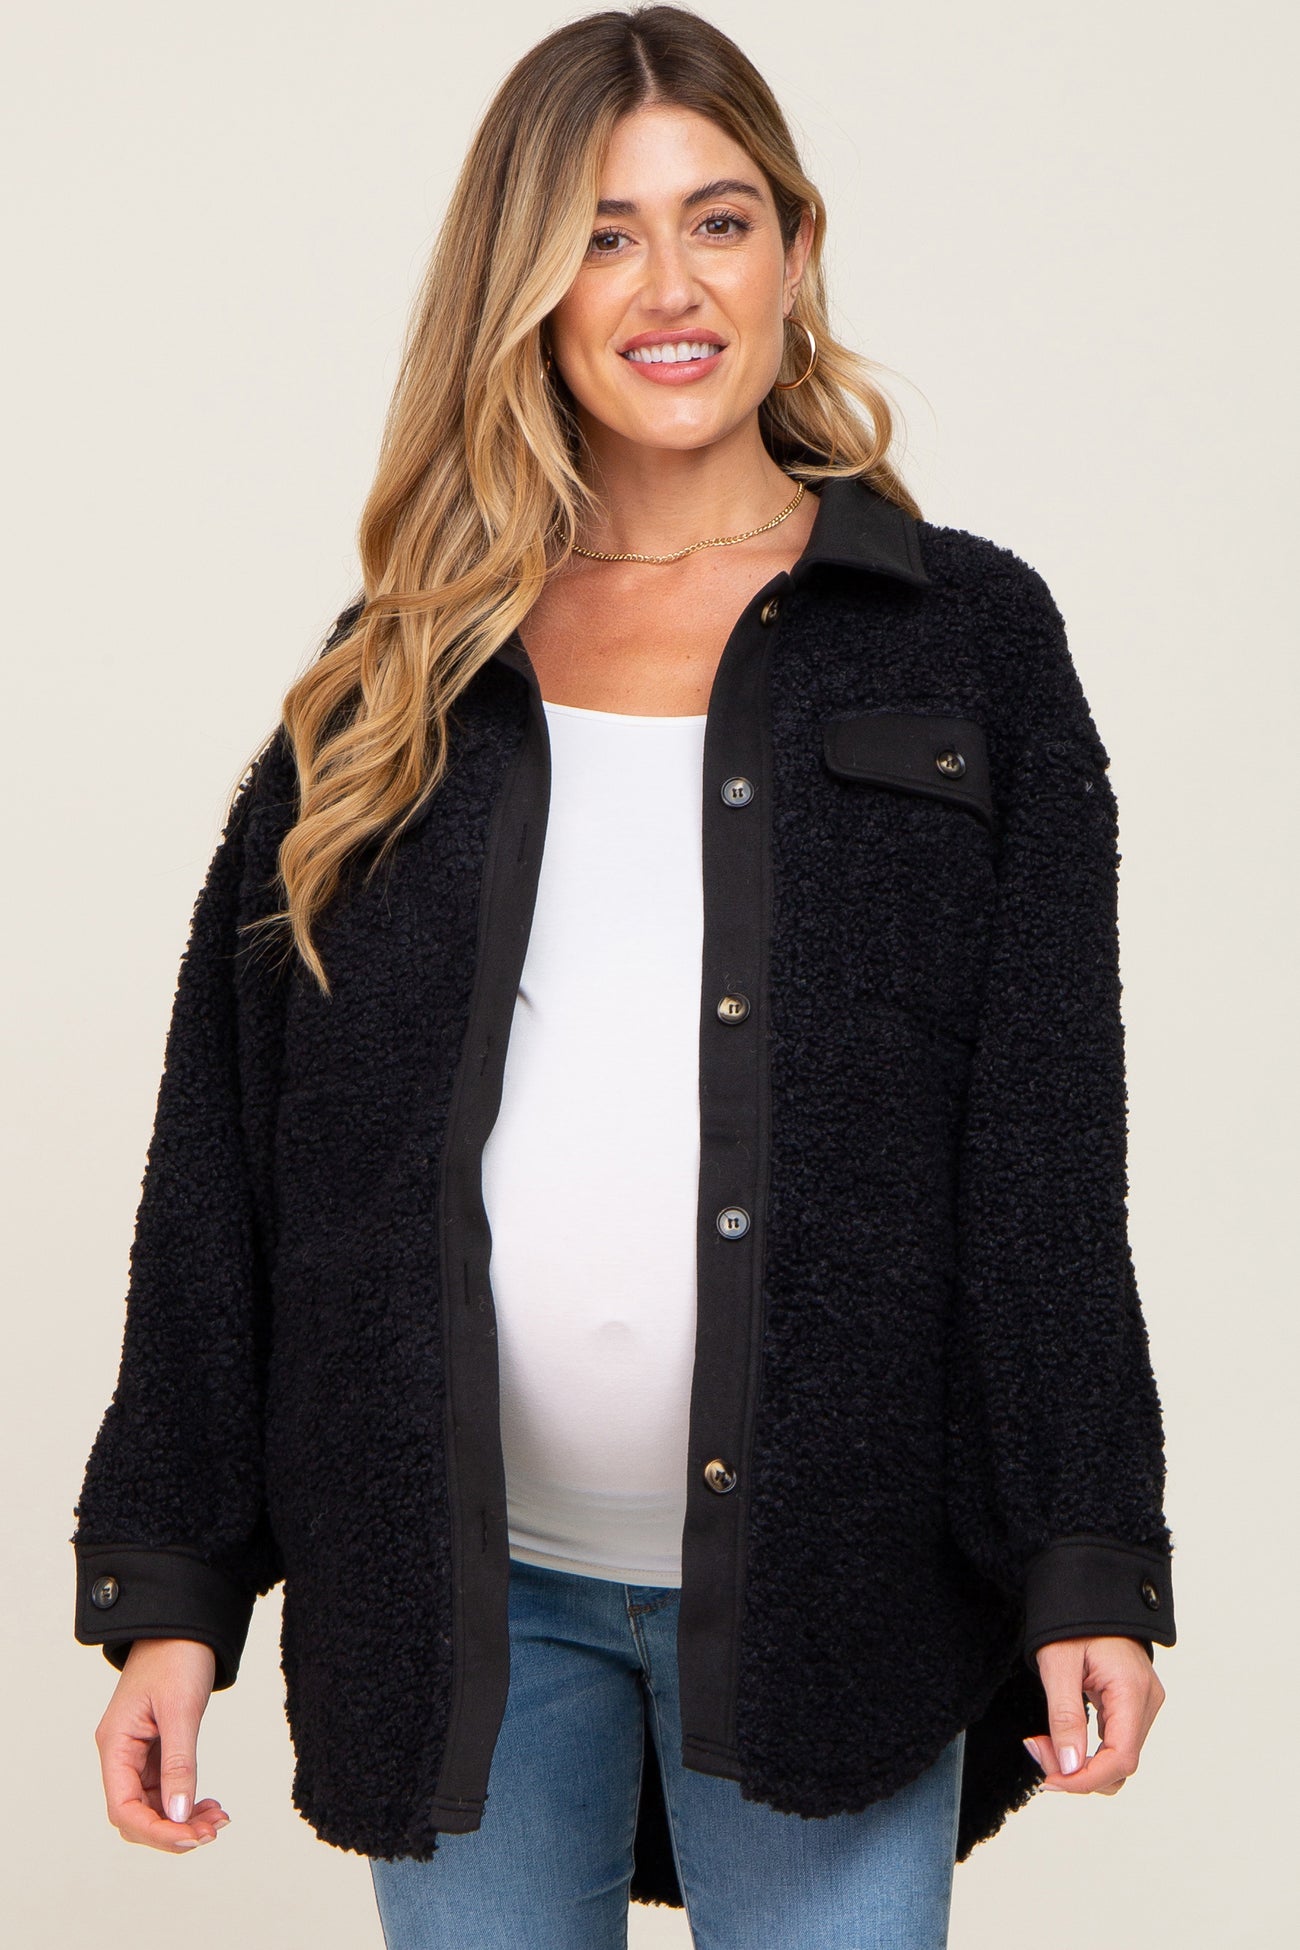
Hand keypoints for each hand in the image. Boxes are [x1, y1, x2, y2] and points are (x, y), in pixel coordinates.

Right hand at [94, 1639, 231, 1850]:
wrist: (185, 1621)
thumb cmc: (177, 1656)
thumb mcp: (181, 1710)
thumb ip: (180, 1763)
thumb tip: (178, 1814)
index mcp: (115, 1745)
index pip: (123, 1809)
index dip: (156, 1831)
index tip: (193, 1837)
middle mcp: (121, 1753)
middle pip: (136, 1815)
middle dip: (172, 1829)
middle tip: (212, 1830)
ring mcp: (138, 1752)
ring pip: (153, 1805)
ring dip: (182, 1818)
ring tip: (218, 1820)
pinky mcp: (156, 1747)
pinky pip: (166, 1788)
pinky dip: (186, 1800)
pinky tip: (210, 1804)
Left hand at [1023, 1635, 1165, 1795]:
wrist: (1087, 1588)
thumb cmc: (1072, 1619)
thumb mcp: (1058, 1664)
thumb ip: (1065, 1716)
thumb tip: (1069, 1767)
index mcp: (1132, 1691)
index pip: (1122, 1758)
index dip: (1086, 1779)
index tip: (1050, 1780)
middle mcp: (1146, 1701)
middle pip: (1121, 1764)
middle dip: (1077, 1770)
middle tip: (1036, 1749)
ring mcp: (1143, 1703)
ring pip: (1118, 1757)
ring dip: (1080, 1762)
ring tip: (1042, 1743)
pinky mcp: (1131, 1704)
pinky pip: (1114, 1741)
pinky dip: (1086, 1748)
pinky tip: (1059, 1738)